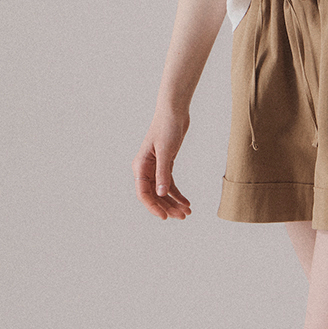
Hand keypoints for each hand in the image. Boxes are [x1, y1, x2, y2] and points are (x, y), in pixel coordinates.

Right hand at [134, 106, 191, 220]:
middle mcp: (145, 169)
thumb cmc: (167, 127)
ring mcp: (155, 167)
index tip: (165, 217)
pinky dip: (177, 193)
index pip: (144, 193)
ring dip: (174, 202)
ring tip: (187, 212)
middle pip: (154, 195)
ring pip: (162, 191)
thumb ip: (163, 173)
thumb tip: (161, 194)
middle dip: (168, 207)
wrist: (173, 111)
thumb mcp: (166, 152)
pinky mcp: (165, 164)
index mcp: (140, 166)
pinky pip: (169, 184)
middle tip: (183, 216)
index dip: (153, 207)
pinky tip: (186, 201)